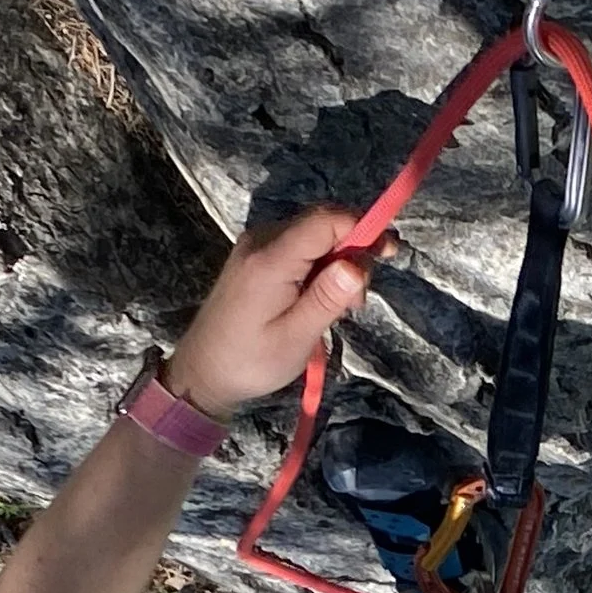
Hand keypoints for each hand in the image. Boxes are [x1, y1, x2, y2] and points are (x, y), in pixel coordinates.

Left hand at [164, 204, 402, 420]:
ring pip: (314, 235)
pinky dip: (319, 265)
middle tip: (358, 300)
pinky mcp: (256, 256)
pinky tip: (319, 298)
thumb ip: (328, 297)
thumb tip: (359, 263)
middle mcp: (262, 240)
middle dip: (353, 249)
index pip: (326, 220)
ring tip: (339, 307)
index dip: (363, 228)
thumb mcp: (296, 337)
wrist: (202, 372)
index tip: (390, 253)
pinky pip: (299, 246)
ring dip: (337, 261)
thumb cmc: (250, 362)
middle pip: (322, 223)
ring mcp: (256, 245)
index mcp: (271, 258)